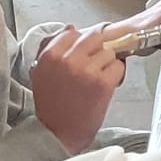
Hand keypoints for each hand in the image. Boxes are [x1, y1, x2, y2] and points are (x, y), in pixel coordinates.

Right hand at [30, 26, 124, 153]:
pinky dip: (116, 74)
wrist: (58, 133)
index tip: (84, 53)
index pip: (72, 32)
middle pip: (94, 37)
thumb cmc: (51, 105)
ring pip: (108, 52)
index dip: (81, 43)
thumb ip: (52, 49)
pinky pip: (118, 66)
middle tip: (94, 64)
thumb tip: (71, 28)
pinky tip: (106, 85)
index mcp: (50, 56)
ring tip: (97, 78)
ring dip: (107, 63)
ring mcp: (86, 70)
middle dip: (97, 49)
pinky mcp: (102, 83)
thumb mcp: (41, 73)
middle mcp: (67, 60)